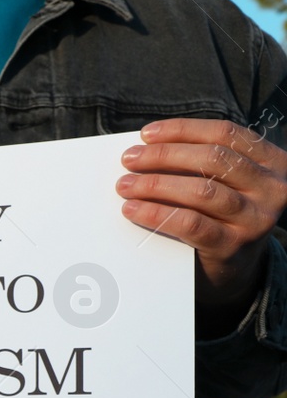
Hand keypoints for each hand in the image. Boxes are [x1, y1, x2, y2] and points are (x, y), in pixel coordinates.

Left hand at [118, 119, 286, 314]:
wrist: (234, 267)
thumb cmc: (221, 215)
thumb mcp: (225, 183)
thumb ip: (201, 163)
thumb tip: (146, 147)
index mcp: (272, 162)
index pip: (225, 133)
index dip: (183, 130)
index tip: (146, 134)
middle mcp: (271, 187)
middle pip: (213, 159)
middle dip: (164, 155)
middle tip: (129, 159)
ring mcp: (255, 218)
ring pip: (201, 190)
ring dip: (156, 184)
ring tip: (125, 185)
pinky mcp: (233, 245)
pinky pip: (189, 223)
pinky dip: (156, 213)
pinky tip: (133, 209)